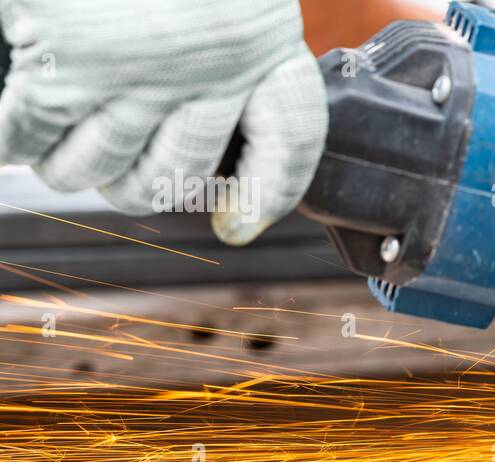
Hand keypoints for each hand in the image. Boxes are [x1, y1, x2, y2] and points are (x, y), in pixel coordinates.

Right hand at [0, 0, 327, 244]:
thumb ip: (227, 27)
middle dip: (133, 182)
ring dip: (66, 160)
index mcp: (261, 39)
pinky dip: (11, 135)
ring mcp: (133, 72)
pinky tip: (11, 125)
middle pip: (173, 177)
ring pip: (95, 164)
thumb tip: (215, 115)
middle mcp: (208, 70)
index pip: (289, 138)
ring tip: (53, 138)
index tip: (237, 222)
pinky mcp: (63, 62)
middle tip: (110, 165)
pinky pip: (26, 131)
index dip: (267, 190)